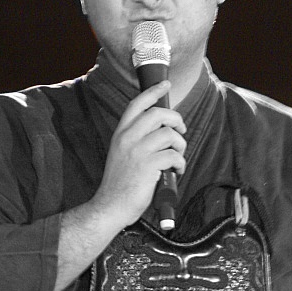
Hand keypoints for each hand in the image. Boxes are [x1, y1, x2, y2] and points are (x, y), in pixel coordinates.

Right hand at [93, 80, 186, 228]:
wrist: (110, 206)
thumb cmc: (120, 183)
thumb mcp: (121, 154)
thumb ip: (136, 140)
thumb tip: (162, 130)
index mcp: (120, 134)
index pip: (137, 104)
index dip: (153, 92)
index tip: (165, 84)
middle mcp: (127, 139)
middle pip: (158, 114)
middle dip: (176, 120)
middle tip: (180, 130)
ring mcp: (137, 151)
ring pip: (169, 134)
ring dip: (180, 145)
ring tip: (177, 158)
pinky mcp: (148, 166)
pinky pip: (174, 155)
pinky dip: (180, 163)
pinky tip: (176, 171)